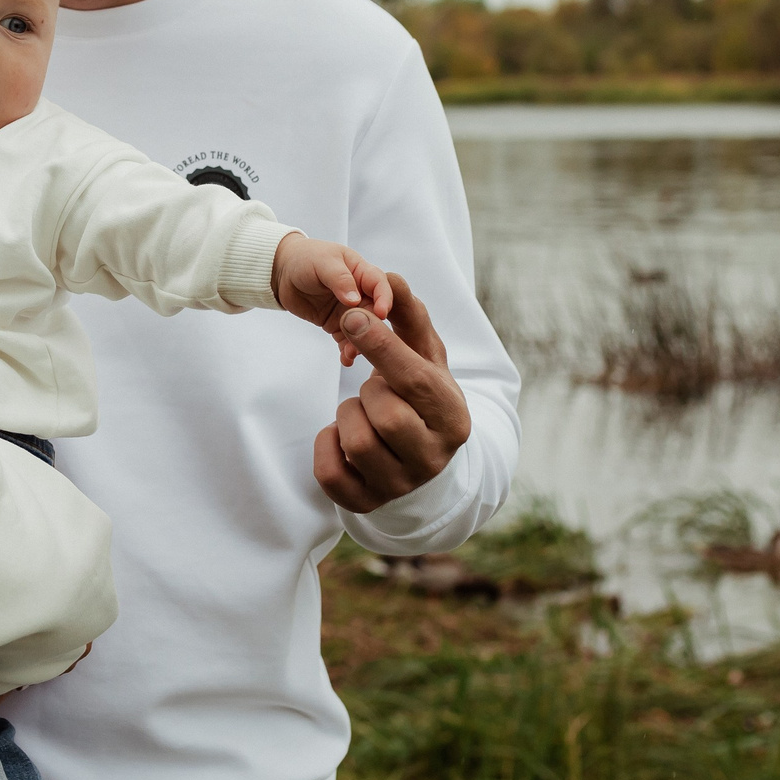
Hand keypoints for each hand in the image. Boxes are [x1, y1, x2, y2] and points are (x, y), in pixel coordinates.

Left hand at [271, 234, 391, 354]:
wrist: (282, 272)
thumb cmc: (305, 258)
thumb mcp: (323, 262)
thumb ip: (340, 278)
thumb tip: (355, 299)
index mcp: (361, 271)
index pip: (380, 284)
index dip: (384, 298)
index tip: (381, 314)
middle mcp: (360, 292)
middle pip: (374, 312)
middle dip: (371, 328)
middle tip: (364, 340)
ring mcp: (350, 311)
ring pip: (362, 330)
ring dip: (360, 343)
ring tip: (350, 353)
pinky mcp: (338, 325)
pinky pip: (347, 340)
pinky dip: (347, 350)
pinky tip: (346, 359)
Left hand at [311, 274, 472, 513]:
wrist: (423, 461)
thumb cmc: (421, 397)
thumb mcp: (425, 357)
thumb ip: (408, 315)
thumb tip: (389, 275)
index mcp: (453, 418)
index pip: (413, 380)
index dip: (381, 345)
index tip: (353, 316)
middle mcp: (432, 458)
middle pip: (384, 412)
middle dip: (368, 390)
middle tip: (374, 388)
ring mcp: (399, 486)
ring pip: (354, 440)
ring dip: (347, 414)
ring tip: (364, 412)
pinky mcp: (364, 503)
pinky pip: (328, 471)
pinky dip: (327, 444)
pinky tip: (344, 436)